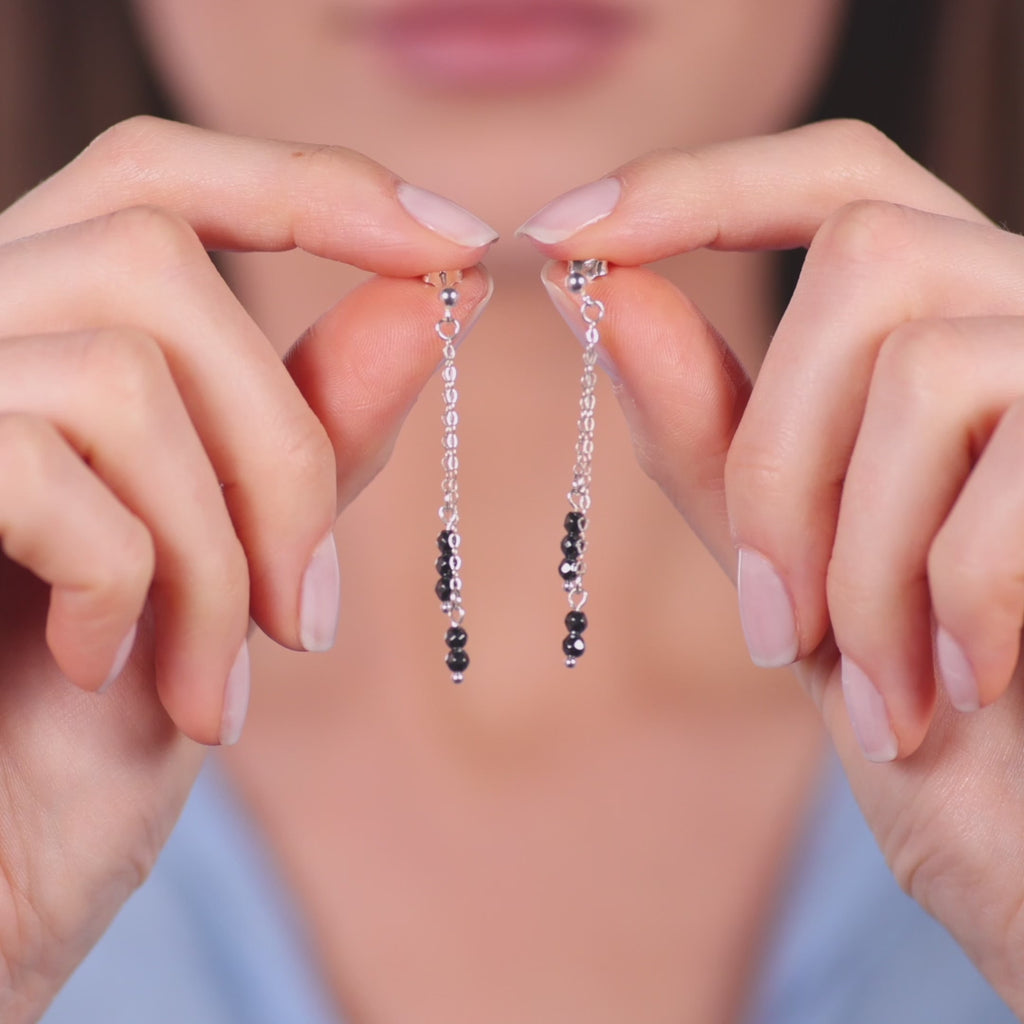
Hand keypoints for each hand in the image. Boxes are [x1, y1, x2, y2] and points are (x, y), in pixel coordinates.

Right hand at [0, 115, 493, 1020]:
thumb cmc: (93, 730)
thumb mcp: (238, 562)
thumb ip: (318, 426)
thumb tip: (434, 298)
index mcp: (42, 336)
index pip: (163, 177)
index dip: (310, 186)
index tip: (456, 243)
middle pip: (158, 263)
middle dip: (277, 449)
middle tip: (310, 620)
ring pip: (120, 374)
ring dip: (214, 550)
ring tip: (214, 682)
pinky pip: (43, 463)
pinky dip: (125, 583)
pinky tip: (111, 668)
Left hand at [523, 119, 1023, 1009]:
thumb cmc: (923, 702)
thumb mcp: (790, 559)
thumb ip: (709, 432)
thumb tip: (603, 293)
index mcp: (951, 329)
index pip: (835, 177)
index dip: (700, 184)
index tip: (563, 238)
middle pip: (866, 261)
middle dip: (778, 457)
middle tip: (772, 627)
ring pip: (925, 369)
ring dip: (859, 556)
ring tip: (872, 685)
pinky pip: (1009, 472)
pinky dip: (948, 597)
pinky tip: (963, 684)